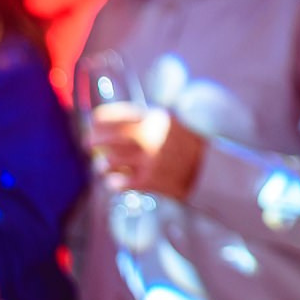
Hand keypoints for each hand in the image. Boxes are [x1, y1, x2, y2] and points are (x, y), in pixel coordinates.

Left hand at [88, 107, 206, 201]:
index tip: (93, 123)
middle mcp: (146, 137)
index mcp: (151, 118)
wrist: (210, 169)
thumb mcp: (172, 119)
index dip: (98, 120)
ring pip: (108, 163)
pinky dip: (113, 182)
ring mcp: (146, 160)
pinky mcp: (147, 181)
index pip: (111, 116)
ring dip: (102, 164)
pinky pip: (118, 183)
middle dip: (92, 141)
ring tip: (102, 165)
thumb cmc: (190, 143)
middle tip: (89, 144)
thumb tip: (119, 119)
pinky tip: (114, 180)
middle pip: (104, 138)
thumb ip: (148, 116)